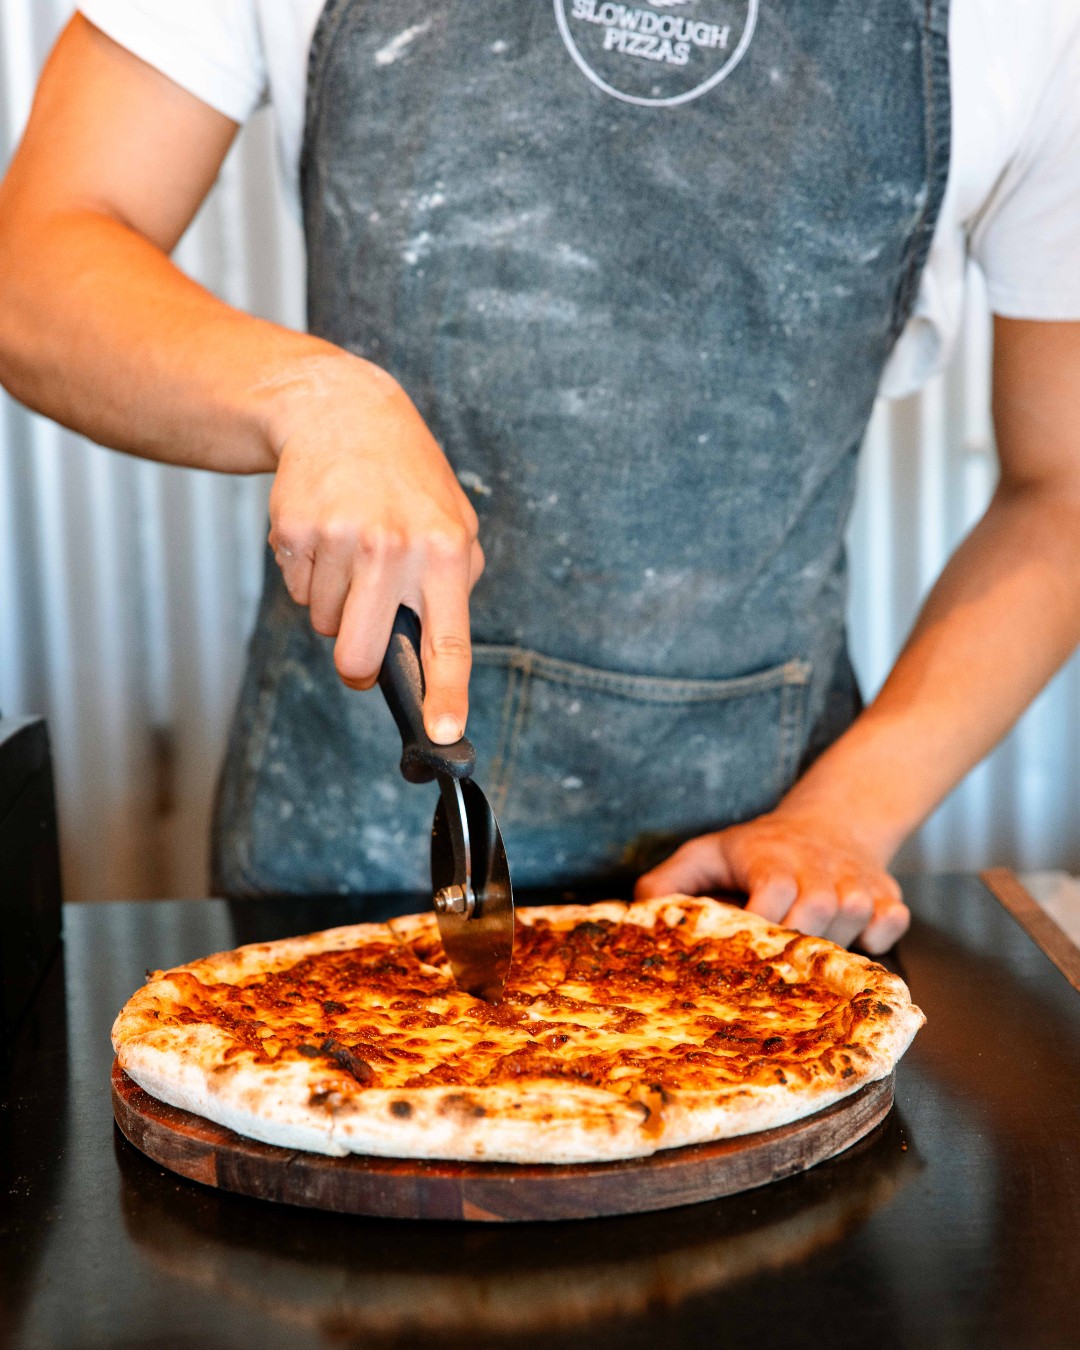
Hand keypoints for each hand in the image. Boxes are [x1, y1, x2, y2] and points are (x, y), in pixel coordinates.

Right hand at [267, 355, 483, 742]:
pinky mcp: (294, 532)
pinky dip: (311, 578)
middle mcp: (394, 548)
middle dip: (356, 667)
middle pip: (359, 655)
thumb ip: (454, 587)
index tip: (443, 734)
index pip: (448, 642)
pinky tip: (326, 536)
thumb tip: (438, 660)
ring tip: (352, 552)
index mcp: (446, 552)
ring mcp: (340, 539)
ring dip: (337, 605)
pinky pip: (299, 594)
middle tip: (361, 650)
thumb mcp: (454, 521)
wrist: (343, 413)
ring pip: (326, 625)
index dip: (446, 696)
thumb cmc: (406, 478)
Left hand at [635, 806, 908, 953]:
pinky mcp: (887, 895)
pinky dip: (879, 937)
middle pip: (816, 915)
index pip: (772, 897)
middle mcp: (817, 868)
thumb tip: (640, 911)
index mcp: (771, 860)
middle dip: (796, 943)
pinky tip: (854, 936)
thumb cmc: (758, 849)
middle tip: (778, 959)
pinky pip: (892, 924)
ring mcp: (856, 882)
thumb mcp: (707, 854)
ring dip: (833, 942)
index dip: (761, 927)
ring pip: (855, 921)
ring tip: (808, 946)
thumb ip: (670, 882)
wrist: (831, 822)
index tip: (747, 951)